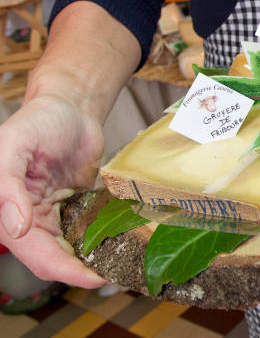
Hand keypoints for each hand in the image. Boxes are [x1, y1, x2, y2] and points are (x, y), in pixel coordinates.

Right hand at [0, 94, 106, 287]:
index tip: (94, 277)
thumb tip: (16, 230)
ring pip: (72, 248)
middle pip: (56, 258)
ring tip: (125, 265)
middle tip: (118, 275)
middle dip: (83, 271)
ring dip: (93, 259)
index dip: (63, 270)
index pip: (35, 254)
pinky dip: (101, 239)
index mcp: (9, 211)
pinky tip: (124, 243)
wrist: (70, 105)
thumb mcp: (14, 146)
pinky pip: (88, 229)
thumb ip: (7, 187)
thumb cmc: (38, 120)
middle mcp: (31, 218)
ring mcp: (56, 212)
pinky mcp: (78, 204)